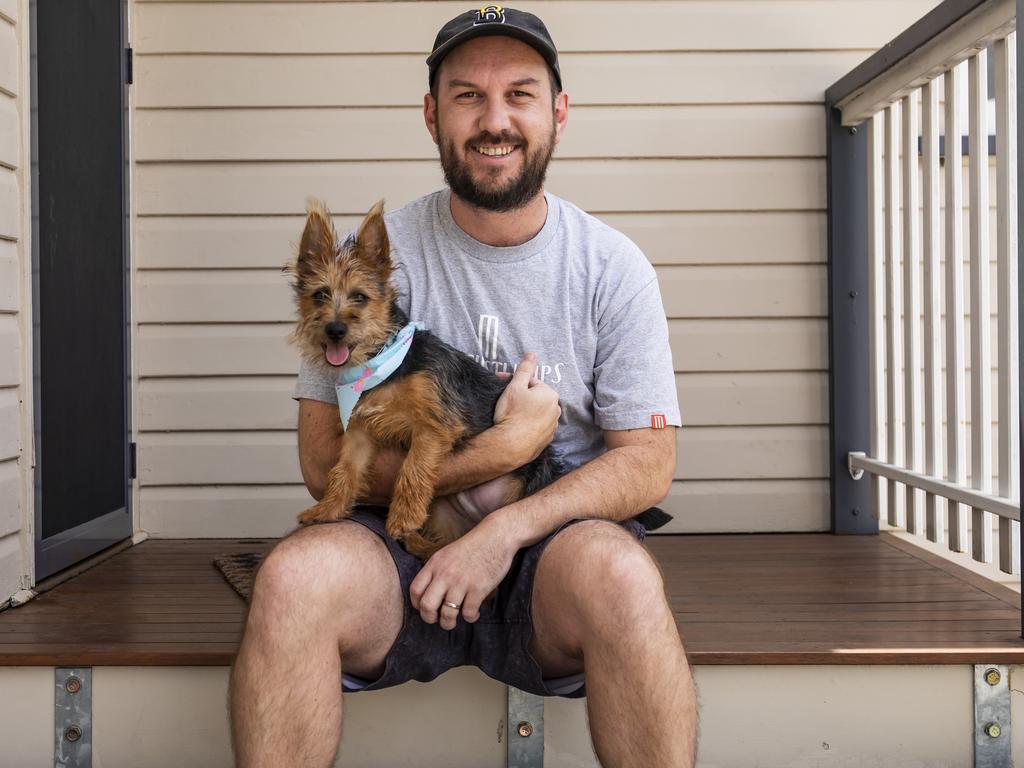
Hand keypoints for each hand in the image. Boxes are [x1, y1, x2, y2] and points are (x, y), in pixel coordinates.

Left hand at [409, 515, 518, 629]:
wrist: (497, 536)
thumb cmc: (473, 546)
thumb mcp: (447, 554)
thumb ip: (436, 571)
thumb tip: (429, 593)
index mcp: (435, 564)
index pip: (415, 590)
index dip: (417, 604)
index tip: (425, 608)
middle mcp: (445, 574)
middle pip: (427, 606)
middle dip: (429, 618)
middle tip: (436, 620)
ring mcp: (461, 582)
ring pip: (447, 614)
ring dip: (449, 623)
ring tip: (453, 622)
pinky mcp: (478, 588)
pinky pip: (468, 613)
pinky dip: (470, 617)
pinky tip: (473, 613)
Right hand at [492, 352, 560, 464]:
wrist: (510, 445)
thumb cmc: (512, 413)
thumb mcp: (515, 387)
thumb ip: (524, 369)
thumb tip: (531, 354)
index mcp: (550, 394)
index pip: (531, 383)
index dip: (516, 385)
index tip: (504, 390)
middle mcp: (555, 410)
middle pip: (535, 398)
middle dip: (522, 398)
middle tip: (506, 404)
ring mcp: (552, 426)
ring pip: (537, 413)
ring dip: (526, 412)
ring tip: (511, 417)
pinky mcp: (546, 440)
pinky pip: (537, 427)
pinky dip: (528, 426)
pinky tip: (517, 428)